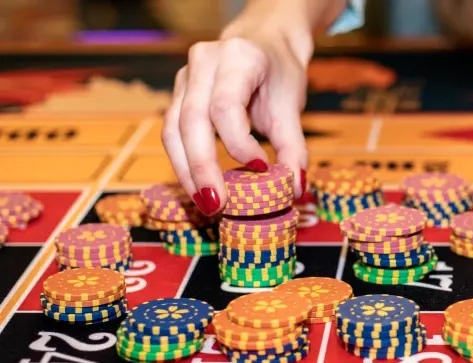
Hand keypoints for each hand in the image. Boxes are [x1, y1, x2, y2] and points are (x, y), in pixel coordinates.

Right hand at [162, 29, 308, 215]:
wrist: (264, 41)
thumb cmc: (278, 72)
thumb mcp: (291, 106)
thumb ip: (293, 148)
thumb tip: (294, 188)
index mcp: (237, 58)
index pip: (226, 107)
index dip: (239, 144)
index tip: (262, 167)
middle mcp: (204, 62)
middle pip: (191, 120)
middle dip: (202, 168)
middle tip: (216, 205)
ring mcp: (184, 76)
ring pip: (173, 129)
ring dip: (186, 171)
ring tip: (205, 203)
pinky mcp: (177, 92)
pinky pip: (172, 131)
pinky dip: (184, 161)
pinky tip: (197, 185)